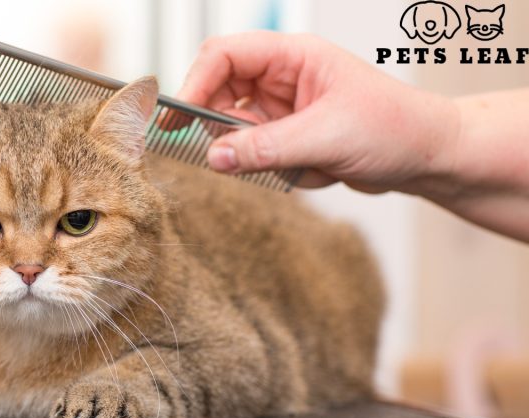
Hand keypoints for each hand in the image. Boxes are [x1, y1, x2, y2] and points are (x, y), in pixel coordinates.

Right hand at [176, 32, 459, 193]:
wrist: (429, 157)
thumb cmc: (395, 127)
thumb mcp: (326, 138)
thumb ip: (265, 148)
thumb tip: (213, 157)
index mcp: (293, 57)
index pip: (224, 56)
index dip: (195, 84)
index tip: (179, 119)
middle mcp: (282, 79)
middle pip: (219, 94)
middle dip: (224, 129)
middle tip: (227, 156)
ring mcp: (282, 109)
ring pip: (235, 132)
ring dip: (260, 157)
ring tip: (301, 164)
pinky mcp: (287, 138)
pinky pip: (256, 156)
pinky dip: (280, 171)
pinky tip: (318, 170)